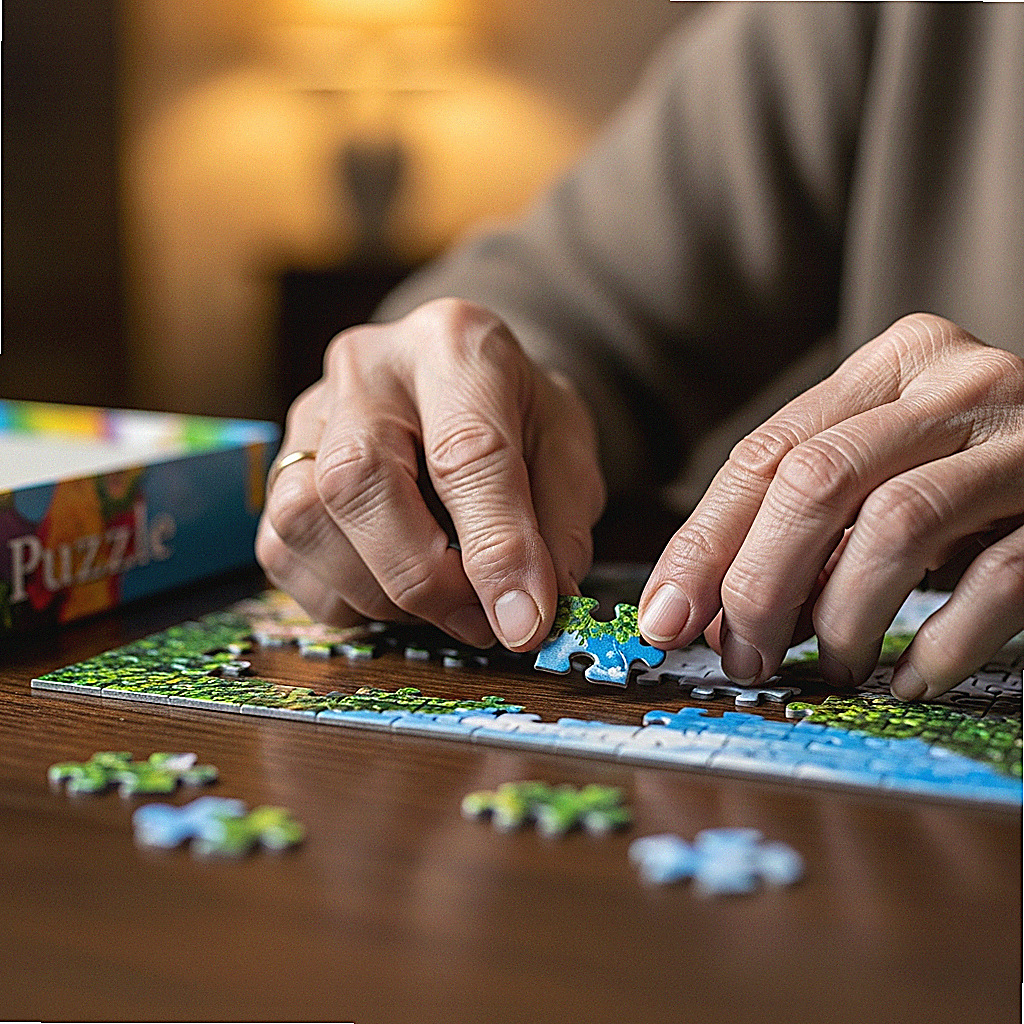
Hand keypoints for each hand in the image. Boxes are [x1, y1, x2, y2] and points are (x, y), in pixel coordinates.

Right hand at [256, 298, 605, 650]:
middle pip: (358, 479)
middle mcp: (366, 369)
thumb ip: (557, 526)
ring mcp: (308, 415)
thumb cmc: (518, 418)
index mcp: (453, 345)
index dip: (496, 550)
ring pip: (305, 520)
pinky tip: (395, 589)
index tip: (524, 623)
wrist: (468, 387)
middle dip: (421, 576)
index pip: (465, 453)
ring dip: (380, 592)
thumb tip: (529, 611)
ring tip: (445, 603)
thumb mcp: (568, 453)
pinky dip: (344, 596)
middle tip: (479, 621)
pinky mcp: (276, 469)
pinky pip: (284, 554)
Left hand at [638, 313, 1023, 699]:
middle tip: (743, 656)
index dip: (702, 544)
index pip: (765, 454)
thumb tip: (712, 607)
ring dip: (842, 615)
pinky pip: (1000, 579)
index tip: (665, 616)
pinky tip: (906, 678)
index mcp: (892, 364)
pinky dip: (939, 642)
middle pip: (815, 482)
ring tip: (830, 666)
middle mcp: (956, 382)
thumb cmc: (982, 473)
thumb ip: (812, 513)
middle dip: (759, 584)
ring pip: (896, 524)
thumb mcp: (889, 465)